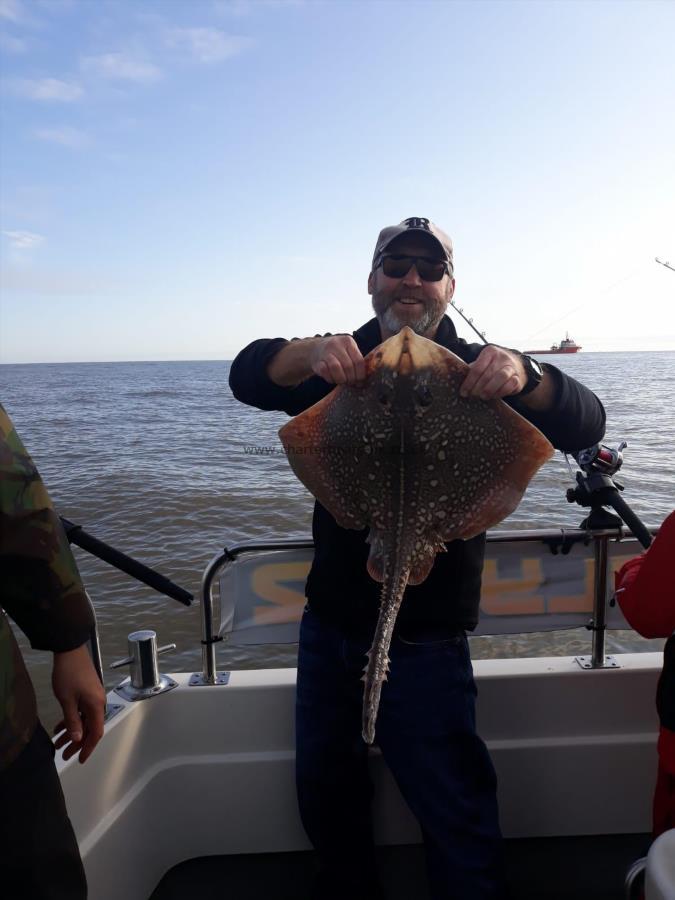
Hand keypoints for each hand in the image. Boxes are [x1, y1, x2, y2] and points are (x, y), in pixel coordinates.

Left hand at [52, 644, 105, 763]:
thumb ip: (72, 721)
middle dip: (77, 743)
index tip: (80, 759)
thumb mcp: (67, 700)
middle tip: (65, 754)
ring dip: (72, 732)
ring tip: (57, 742)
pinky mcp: (87, 692)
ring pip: (83, 720)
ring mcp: (92, 696)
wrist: (70, 650)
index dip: (88, 747)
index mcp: (96, 705)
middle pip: (89, 728)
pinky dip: (71, 720)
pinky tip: (59, 727)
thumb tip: (77, 739)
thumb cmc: (69, 673)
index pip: (95, 732)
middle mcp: (97, 702)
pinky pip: (81, 711)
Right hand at [310, 335, 365, 384]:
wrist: (316, 349)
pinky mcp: (317, 360)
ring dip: (341, 379)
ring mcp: (325, 351)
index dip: (360, 374)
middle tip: (350, 383)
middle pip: (348, 366)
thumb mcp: (348, 352)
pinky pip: (325, 371)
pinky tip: (332, 379)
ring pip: (336, 367)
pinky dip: (330, 378)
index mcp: (348, 341)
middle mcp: (336, 344)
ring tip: (342, 382)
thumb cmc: (337, 354)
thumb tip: (362, 382)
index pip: (359, 361)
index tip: (359, 381)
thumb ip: (356, 362)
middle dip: (351, 379)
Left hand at [460, 345, 525, 400]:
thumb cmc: (494, 366)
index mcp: (490, 352)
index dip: (469, 382)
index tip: (463, 392)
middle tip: (472, 396)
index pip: (477, 368)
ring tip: (483, 396)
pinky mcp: (519, 378)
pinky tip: (494, 396)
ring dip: (489, 390)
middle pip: (487, 374)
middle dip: (477, 388)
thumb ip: (473, 369)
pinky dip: (501, 392)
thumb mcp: (483, 363)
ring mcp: (512, 367)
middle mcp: (502, 357)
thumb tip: (459, 381)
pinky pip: (510, 385)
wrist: (517, 366)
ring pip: (500, 378)